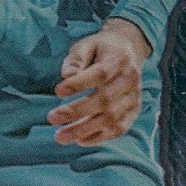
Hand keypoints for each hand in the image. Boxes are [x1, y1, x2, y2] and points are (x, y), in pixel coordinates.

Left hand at [47, 18, 152, 146]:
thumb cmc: (100, 49)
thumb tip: (67, 75)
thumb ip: (75, 59)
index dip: (79, 84)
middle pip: (105, 100)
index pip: (100, 74)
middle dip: (77, 112)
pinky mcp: (134, 111)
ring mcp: (134, 97)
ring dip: (85, 130)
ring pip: (111, 119)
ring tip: (61, 136)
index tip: (58, 91)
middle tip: (52, 118)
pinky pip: (119, 129)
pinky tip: (80, 140)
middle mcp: (130, 80)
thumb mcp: (86, 45)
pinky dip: (99, 137)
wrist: (128, 50)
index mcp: (118, 59)